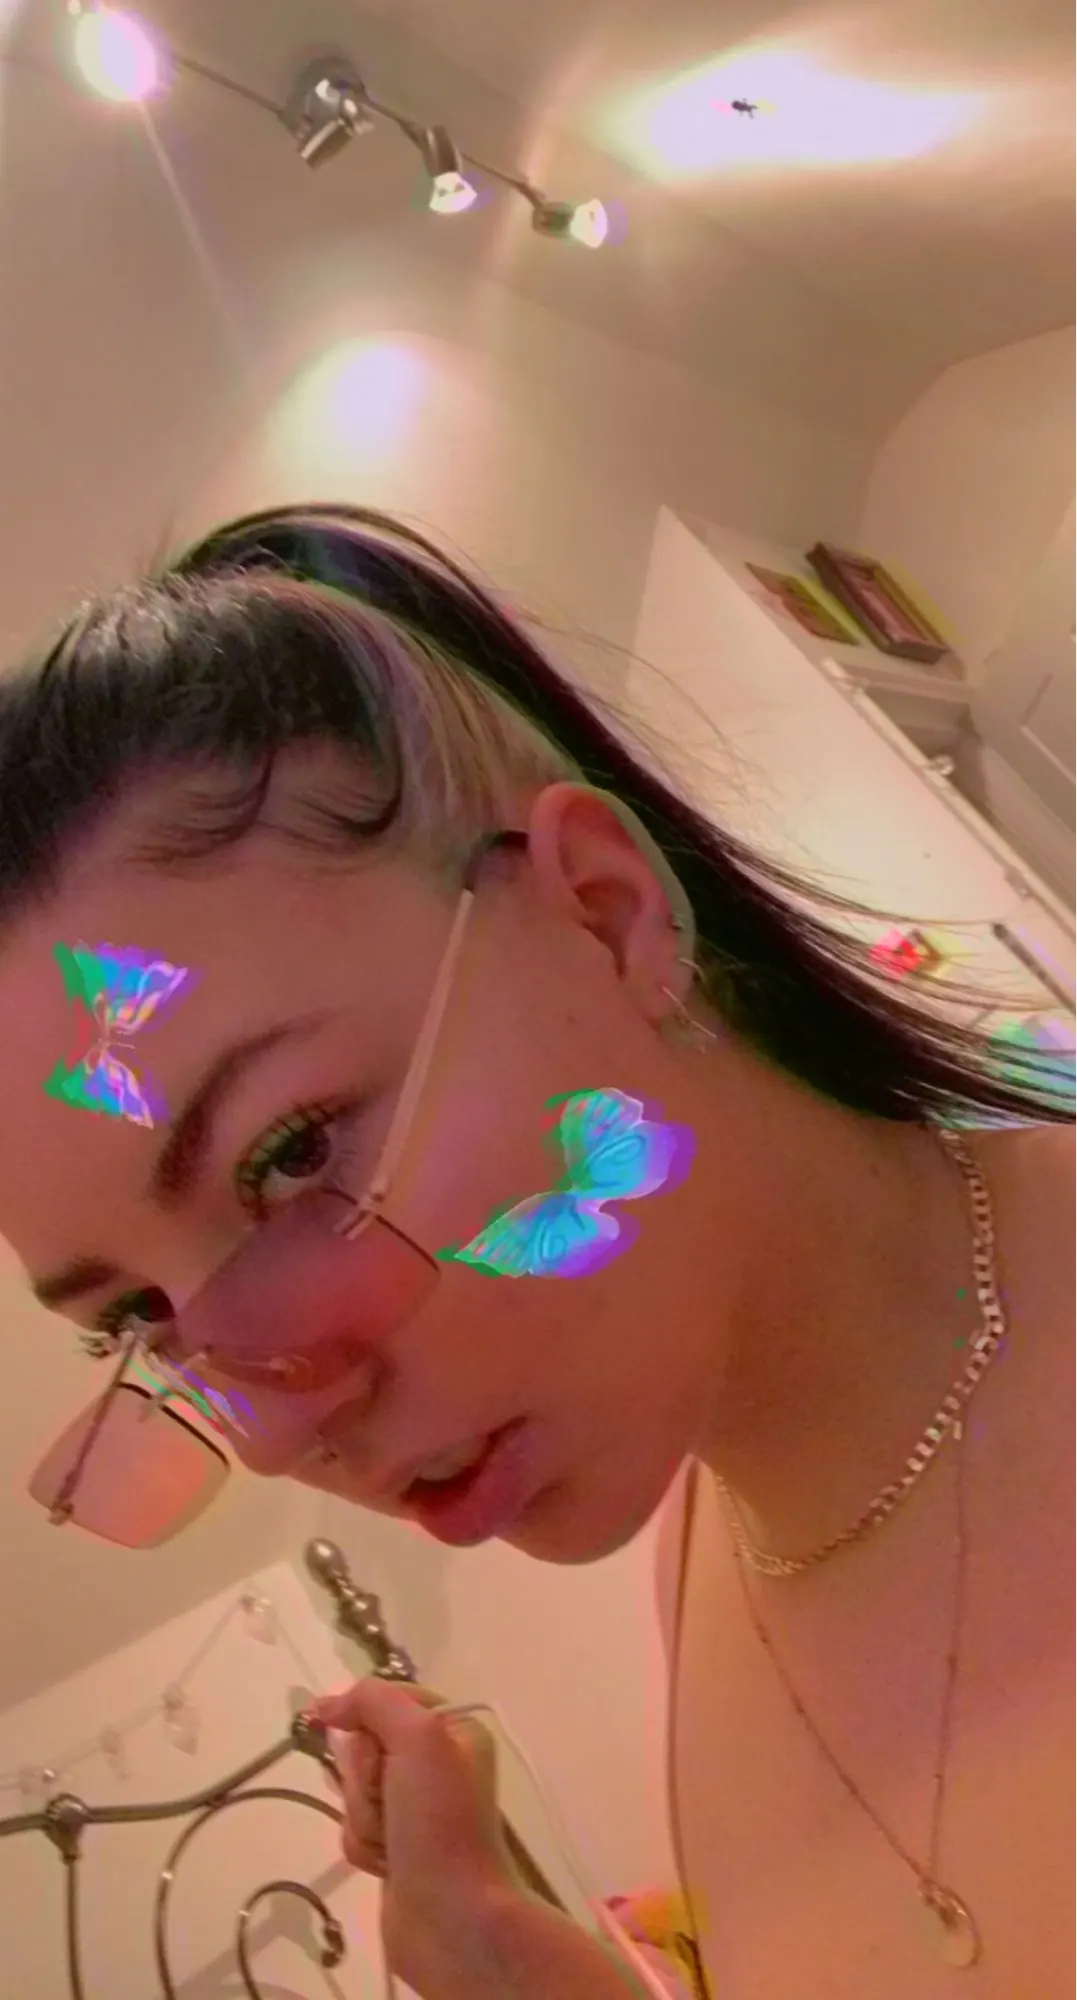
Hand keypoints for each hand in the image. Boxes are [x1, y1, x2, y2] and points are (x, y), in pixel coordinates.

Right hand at [311, 1677, 522, 1995]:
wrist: (453, 1919)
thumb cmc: (441, 1821)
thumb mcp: (419, 1738)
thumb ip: (373, 1702)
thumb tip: (327, 1705)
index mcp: (451, 1729)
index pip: (385, 1699)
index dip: (365, 1720)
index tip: (359, 1741)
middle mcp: (435, 1765)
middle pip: (363, 1747)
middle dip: (364, 1778)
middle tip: (391, 1800)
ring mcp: (413, 1810)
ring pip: (352, 1792)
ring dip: (363, 1817)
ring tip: (392, 1842)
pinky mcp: (395, 1849)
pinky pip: (354, 1831)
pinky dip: (363, 1847)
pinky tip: (386, 1866)